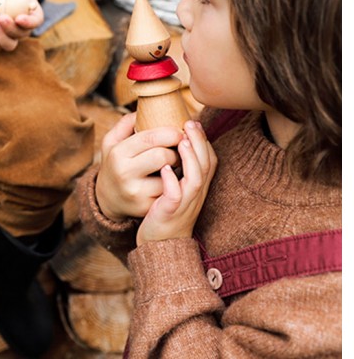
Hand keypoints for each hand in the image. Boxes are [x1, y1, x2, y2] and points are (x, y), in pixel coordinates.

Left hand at [0, 0, 43, 51]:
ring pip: (10, 45)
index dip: (29, 23)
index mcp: (35, 16)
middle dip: (11, 29)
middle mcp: (26, 30)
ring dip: (1, 37)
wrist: (5, 0)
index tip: (18, 18)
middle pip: (22, 35)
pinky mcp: (2, 40)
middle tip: (1, 18)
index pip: (36, 22)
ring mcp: (14, 37)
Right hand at [95, 112, 181, 221]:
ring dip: (179, 168)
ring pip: (170, 176)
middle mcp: (124, 173)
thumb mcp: (111, 142)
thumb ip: (126, 123)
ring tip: (176, 163)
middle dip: (176, 150)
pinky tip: (173, 179)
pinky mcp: (146, 208)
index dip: (170, 132)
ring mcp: (136, 192)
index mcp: (117, 153)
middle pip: (162, 156)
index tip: (180, 131)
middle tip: (180, 148)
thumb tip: (146, 106)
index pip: (150, 138)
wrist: (107, 199)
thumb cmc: (115, 163)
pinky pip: (171, 192)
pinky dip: (175, 183)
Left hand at [136, 120, 216, 245]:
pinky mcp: (169, 213)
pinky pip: (175, 197)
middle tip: (190, 123)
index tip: (194, 123)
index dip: (204, 142)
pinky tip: (165, 169)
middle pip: (206, 166)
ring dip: (190, 159)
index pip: (210, 161)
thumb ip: (182, 171)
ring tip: (181, 141)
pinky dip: (172, 182)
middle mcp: (195, 195)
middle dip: (199, 143)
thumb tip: (176, 146)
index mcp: (197, 188)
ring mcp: (184, 204)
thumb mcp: (179, 190)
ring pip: (195, 179)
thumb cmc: (166, 213)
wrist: (160, 246)